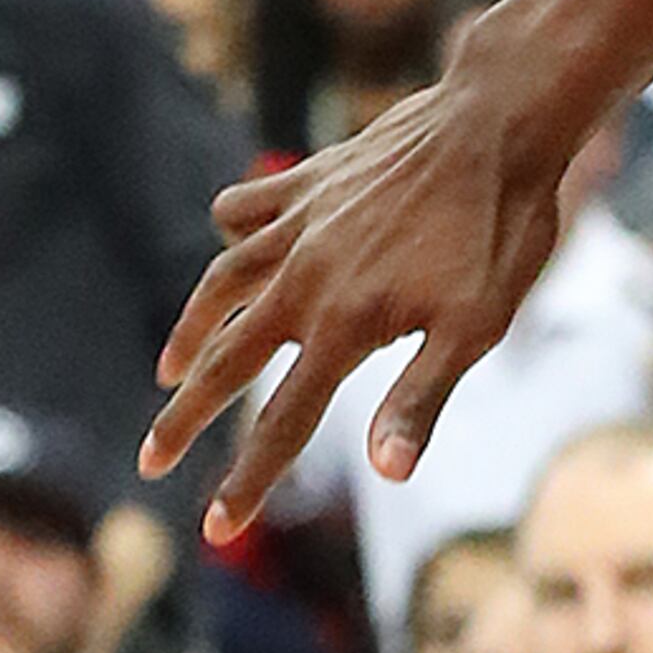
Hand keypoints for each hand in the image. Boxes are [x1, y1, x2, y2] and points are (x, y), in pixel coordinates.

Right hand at [143, 36, 577, 530]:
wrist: (498, 122)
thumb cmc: (502, 232)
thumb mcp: (478, 327)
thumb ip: (421, 397)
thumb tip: (386, 474)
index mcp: (343, 326)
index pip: (284, 423)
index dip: (248, 480)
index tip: (214, 529)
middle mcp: (303, 277)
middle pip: (228, 361)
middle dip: (186, 420)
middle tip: (150, 462)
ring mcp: (300, 225)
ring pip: (221, 284)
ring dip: (193, 332)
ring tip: (171, 370)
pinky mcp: (309, 182)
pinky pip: (247, 210)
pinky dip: (230, 231)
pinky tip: (229, 241)